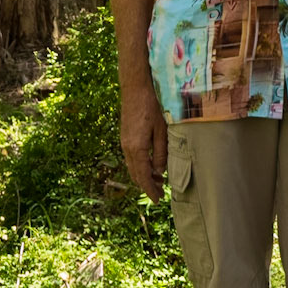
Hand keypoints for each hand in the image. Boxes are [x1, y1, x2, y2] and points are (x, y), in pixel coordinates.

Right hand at [119, 81, 167, 201]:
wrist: (136, 87)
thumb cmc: (152, 105)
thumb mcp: (162, 130)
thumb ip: (161, 152)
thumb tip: (160, 171)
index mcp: (136, 148)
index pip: (143, 176)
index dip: (150, 189)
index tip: (158, 200)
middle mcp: (127, 147)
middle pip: (135, 174)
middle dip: (147, 185)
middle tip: (160, 193)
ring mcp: (124, 141)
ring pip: (132, 166)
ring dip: (144, 175)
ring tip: (158, 180)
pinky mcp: (125, 135)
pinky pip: (131, 157)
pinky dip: (140, 165)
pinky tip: (150, 163)